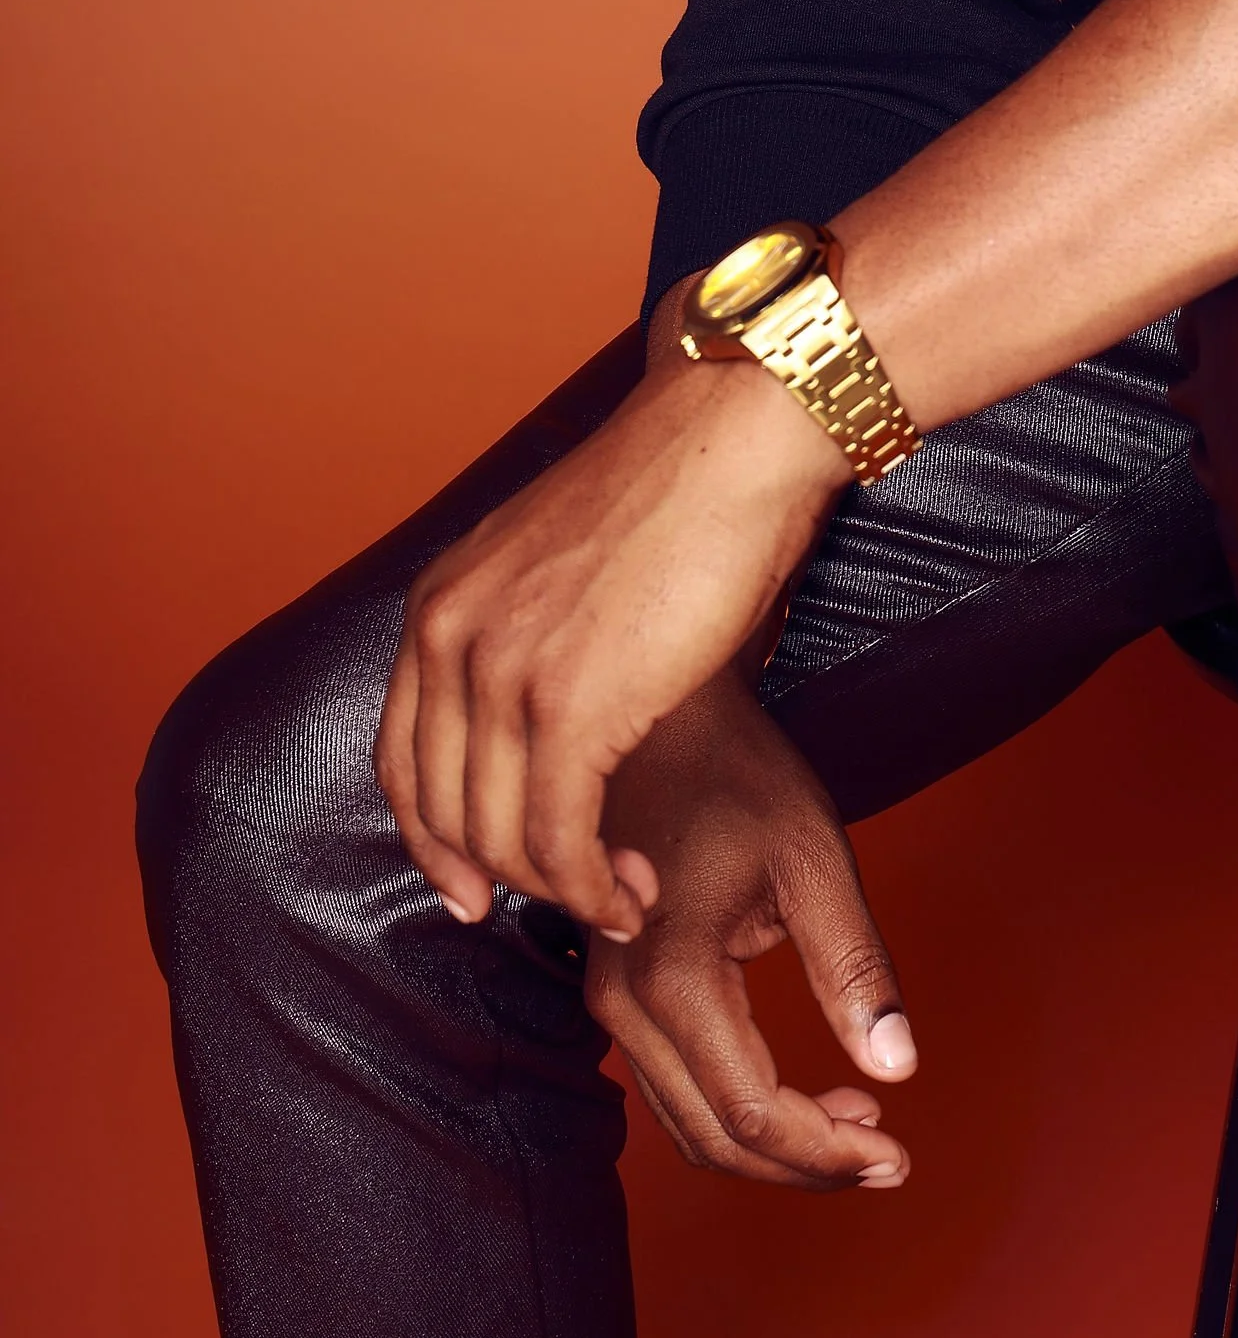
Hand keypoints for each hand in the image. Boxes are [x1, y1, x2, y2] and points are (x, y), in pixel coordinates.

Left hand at [375, 306, 846, 941]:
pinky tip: (635, 892)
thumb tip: (536, 733)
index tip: (477, 891)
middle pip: (446, 814)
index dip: (436, 844)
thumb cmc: (676, 493)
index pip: (402, 764)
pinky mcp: (569, 709)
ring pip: (501, 841)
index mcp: (438, 603)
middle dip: (507, 879)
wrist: (734, 436)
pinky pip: (560, 843)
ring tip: (625, 896)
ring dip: (566, 893)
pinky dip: (596, 889)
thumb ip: (520, 636)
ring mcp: (501, 673)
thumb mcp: (553, 563)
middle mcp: (449, 637)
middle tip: (576, 901)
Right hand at [584, 670, 915, 1190]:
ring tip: (861, 1125)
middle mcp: (621, 999)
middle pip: (714, 1137)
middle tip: (888, 1156)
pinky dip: (739, 1107)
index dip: (826, 1153)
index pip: (751, 1112)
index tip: (898, 1155)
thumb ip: (855, 967)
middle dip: (806, 1163)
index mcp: (670, 971)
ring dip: (775, 1142)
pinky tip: (806, 1091)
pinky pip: (675, 1085)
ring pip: (690, 1122)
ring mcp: (607, 996)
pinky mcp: (614, 987)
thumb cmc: (741, 772)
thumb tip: (900, 1068)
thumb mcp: (816, 857)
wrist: (665, 715)